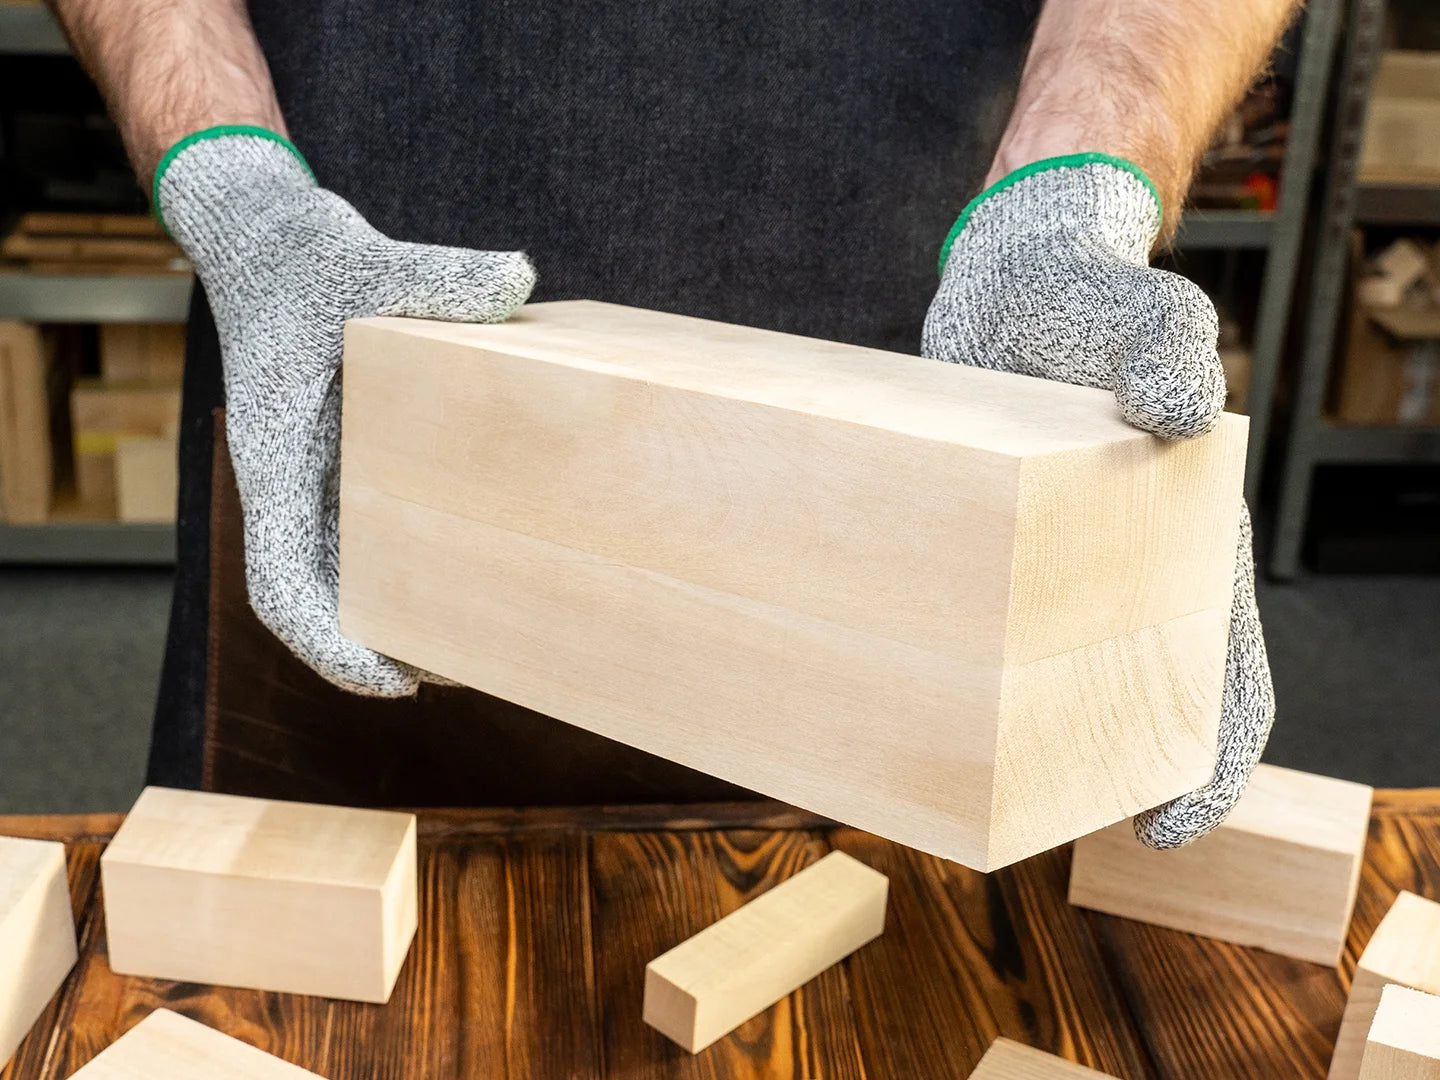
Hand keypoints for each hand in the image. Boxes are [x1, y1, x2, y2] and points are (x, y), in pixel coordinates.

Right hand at [156, 128, 534, 695]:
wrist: (275, 243)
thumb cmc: (303, 261)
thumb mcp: (364, 262)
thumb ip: (435, 276)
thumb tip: (517, 276)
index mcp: (277, 460)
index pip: (281, 582)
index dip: (329, 645)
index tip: (394, 683)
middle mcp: (295, 486)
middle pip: (326, 599)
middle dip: (385, 649)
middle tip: (470, 670)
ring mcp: (322, 481)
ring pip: (354, 574)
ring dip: (406, 616)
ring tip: (488, 642)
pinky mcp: (353, 464)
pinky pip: (380, 533)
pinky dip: (420, 565)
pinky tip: (481, 568)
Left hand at [922, 154, 1274, 847]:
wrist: (1007, 278)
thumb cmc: (1089, 298)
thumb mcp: (1144, 309)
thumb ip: (1169, 345)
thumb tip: (1180, 416)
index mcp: (1185, 544)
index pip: (1221, 671)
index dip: (1209, 761)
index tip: (1165, 827)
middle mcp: (1117, 572)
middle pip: (1130, 702)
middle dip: (1104, 773)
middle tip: (1040, 822)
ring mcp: (1041, 568)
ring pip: (1042, 680)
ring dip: (1021, 741)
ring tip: (958, 784)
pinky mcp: (973, 548)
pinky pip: (967, 628)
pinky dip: (953, 673)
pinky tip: (903, 694)